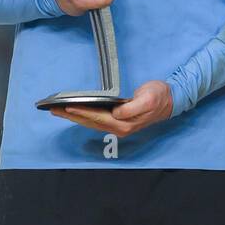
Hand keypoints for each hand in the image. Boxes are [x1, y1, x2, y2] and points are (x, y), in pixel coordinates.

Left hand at [50, 80, 173, 136]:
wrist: (170, 100)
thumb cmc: (159, 97)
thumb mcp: (148, 98)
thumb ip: (131, 108)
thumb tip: (116, 113)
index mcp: (124, 124)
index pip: (97, 118)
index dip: (81, 112)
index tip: (67, 106)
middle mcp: (118, 128)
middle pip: (89, 122)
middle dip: (71, 116)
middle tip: (53, 109)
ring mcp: (117, 126)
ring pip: (90, 122)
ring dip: (74, 117)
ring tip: (58, 110)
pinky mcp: (117, 121)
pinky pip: (95, 120)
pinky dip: (82, 116)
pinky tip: (74, 111)